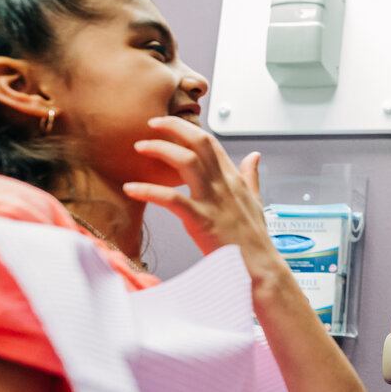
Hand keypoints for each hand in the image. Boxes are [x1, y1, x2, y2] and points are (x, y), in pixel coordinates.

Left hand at [123, 116, 270, 261]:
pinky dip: (149, 191)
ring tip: (140, 147)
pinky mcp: (201, 221)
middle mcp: (224, 184)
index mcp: (234, 179)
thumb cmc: (254, 240)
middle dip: (174, 127)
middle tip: (151, 123)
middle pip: (199, 142)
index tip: (167, 124)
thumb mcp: (255, 201)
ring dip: (161, 150)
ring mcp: (213, 201)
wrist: (259, 269)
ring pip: (186, 162)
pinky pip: (172, 199)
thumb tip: (254, 155)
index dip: (188, 129)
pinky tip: (131, 188)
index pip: (211, 143)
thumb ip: (251, 176)